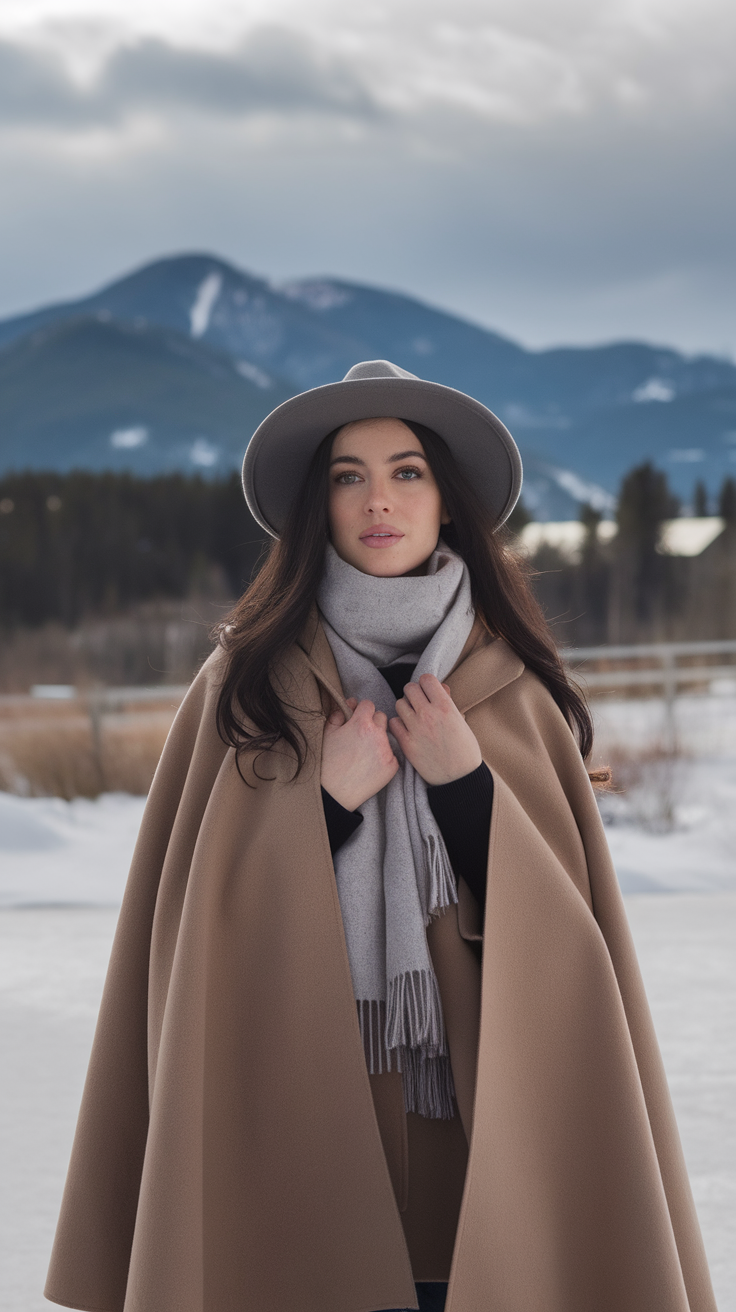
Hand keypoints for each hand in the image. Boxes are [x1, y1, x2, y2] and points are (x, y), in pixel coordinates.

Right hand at [321, 697, 398, 811]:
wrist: (334, 793)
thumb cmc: (327, 763)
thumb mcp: (327, 733)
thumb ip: (339, 714)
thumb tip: (349, 704)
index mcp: (361, 723)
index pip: (369, 705)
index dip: (361, 711)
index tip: (357, 718)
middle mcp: (378, 734)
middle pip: (381, 717)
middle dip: (372, 723)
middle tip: (361, 736)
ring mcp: (387, 751)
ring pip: (387, 737)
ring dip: (379, 740)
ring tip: (364, 754)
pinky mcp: (393, 766)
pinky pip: (392, 755)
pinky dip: (383, 758)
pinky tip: (370, 766)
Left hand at [389, 673, 481, 785]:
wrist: (459, 778)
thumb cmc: (465, 750)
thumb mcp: (461, 722)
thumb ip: (448, 703)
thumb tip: (440, 687)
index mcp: (445, 706)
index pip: (426, 679)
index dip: (426, 684)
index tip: (428, 692)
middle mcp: (429, 714)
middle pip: (409, 689)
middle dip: (414, 694)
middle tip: (419, 703)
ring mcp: (416, 729)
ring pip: (399, 704)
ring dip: (405, 708)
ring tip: (413, 717)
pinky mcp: (406, 743)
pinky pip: (393, 723)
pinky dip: (398, 724)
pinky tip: (406, 729)